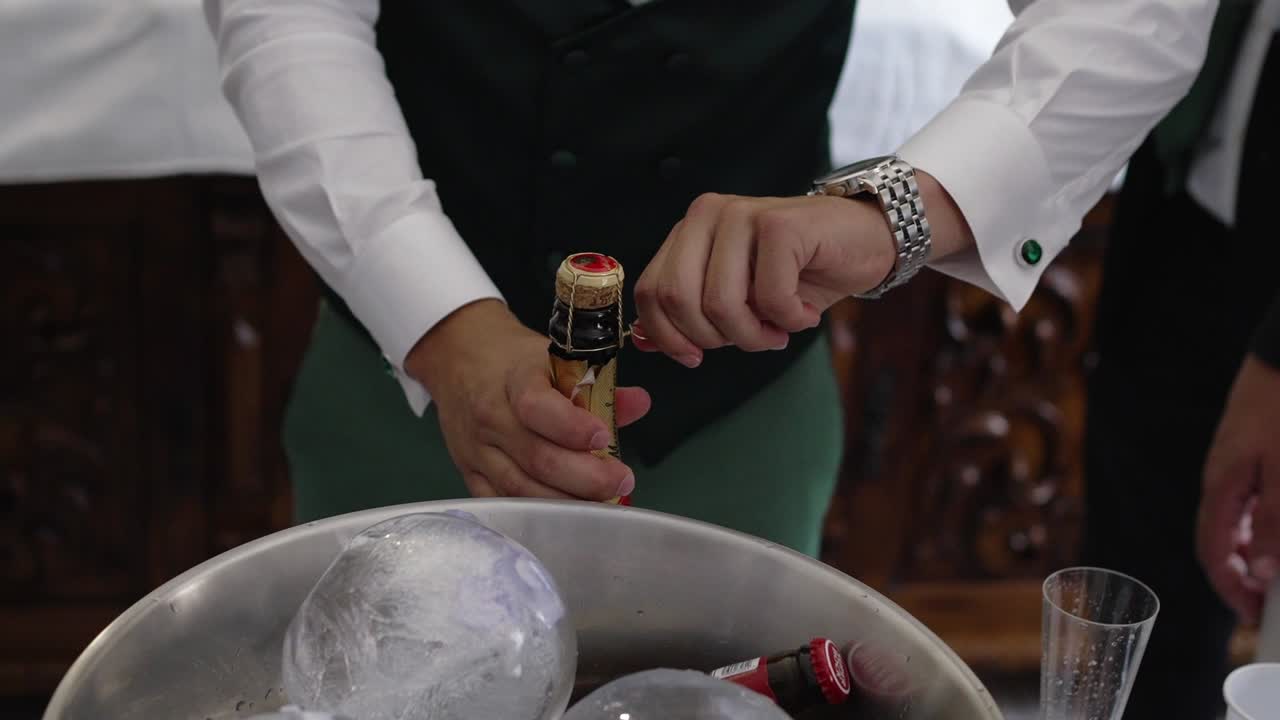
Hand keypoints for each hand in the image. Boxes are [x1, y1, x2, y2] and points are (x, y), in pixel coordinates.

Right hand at [405, 300, 650, 499]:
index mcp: (515, 380)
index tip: (603, 439)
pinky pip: (502, 503)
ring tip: (602, 503)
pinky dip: (535, 515)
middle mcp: (491, 417)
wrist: (458, 360)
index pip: (537, 407)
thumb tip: (640, 403)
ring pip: (521, 489)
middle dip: (585, 478)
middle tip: (621, 481)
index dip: (571, 428)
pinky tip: (566, 517)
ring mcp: (477, 451)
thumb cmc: (514, 361)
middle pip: (536, 458)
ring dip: (567, 503)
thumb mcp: (554, 359)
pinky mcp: (469, 474)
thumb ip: (598, 385)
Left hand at [631, 170, 973, 363]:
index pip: (651, 291)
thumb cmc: (799, 273)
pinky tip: (804, 312)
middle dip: (715, 338)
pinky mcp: (779, 226)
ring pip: (722, 303)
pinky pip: (769, 297)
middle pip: (680, 300)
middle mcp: (708, 214)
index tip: (696, 356)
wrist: (865, 239)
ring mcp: (743, 215)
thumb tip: (643, 340)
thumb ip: (691, 312)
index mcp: (689, 230)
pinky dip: (789, 320)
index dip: (668, 336)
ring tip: (778, 330)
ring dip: (754, 335)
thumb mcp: (738, 297)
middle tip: (752, 340)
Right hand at [1197, 355, 1279, 623]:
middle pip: (1220, 543)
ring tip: (1275, 572)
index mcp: (1221, 487)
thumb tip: (1261, 573)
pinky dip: (1260, 527)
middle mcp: (1220, 482)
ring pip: (1234, 525)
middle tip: (1268, 602)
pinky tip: (1276, 530)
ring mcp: (1234, 468)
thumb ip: (1273, 523)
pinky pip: (1248, 504)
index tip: (1255, 616)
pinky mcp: (1249, 457)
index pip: (1213, 554)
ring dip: (1252, 553)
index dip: (1231, 590)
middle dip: (1241, 577)